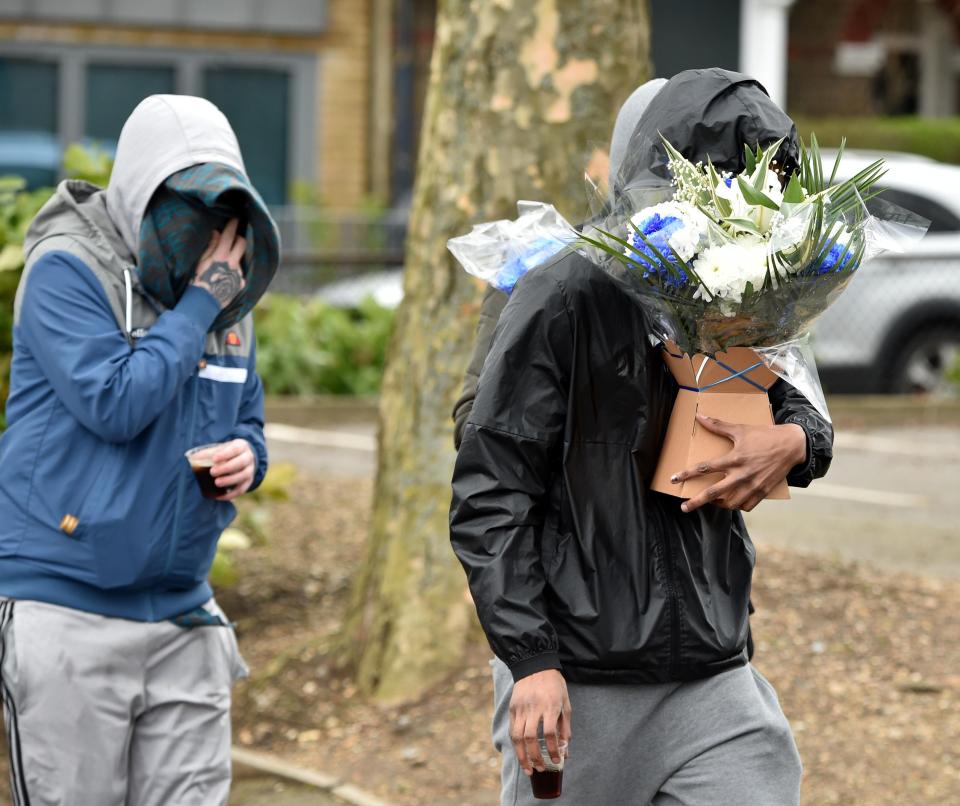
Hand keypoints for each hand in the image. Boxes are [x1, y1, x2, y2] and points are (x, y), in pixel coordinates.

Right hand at [192, 218, 246, 309]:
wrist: (202, 305)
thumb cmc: (196, 282)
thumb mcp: (199, 262)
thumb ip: (210, 246)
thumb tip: (216, 233)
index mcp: (221, 257)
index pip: (229, 236)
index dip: (232, 225)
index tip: (235, 217)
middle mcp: (233, 264)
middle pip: (242, 244)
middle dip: (238, 237)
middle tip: (233, 236)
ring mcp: (238, 274)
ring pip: (239, 259)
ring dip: (233, 257)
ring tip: (222, 263)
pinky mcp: (241, 284)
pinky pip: (239, 274)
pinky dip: (233, 272)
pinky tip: (224, 277)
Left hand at [210, 439, 256, 500]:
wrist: (242, 457)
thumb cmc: (227, 453)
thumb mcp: (220, 449)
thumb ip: (208, 453)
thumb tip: (192, 458)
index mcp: (241, 446)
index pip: (235, 449)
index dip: (225, 454)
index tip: (214, 459)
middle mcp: (248, 457)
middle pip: (241, 462)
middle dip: (227, 468)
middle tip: (212, 472)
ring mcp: (250, 470)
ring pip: (243, 476)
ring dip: (230, 480)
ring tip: (216, 483)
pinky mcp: (248, 482)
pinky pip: (241, 490)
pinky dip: (231, 494)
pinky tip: (219, 496)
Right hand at [509, 669, 571, 775]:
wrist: (534, 665)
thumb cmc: (554, 685)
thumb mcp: (565, 703)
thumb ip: (565, 727)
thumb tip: (566, 750)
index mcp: (550, 706)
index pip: (550, 733)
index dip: (553, 749)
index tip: (557, 761)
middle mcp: (534, 708)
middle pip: (531, 738)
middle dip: (536, 758)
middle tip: (542, 769)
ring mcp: (521, 708)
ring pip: (517, 736)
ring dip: (522, 756)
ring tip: (528, 769)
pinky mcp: (513, 708)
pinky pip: (512, 730)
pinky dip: (516, 745)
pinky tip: (521, 754)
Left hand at [672, 415, 806, 512]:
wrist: (792, 445)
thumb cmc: (765, 435)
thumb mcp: (740, 429)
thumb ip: (718, 426)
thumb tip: (699, 416)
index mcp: (734, 459)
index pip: (705, 468)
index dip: (687, 474)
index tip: (674, 479)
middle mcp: (742, 475)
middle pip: (714, 493)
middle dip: (696, 502)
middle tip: (684, 508)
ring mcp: (753, 486)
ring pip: (730, 503)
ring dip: (717, 505)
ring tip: (709, 503)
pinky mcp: (762, 492)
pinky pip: (746, 505)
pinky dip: (737, 506)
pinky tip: (731, 502)